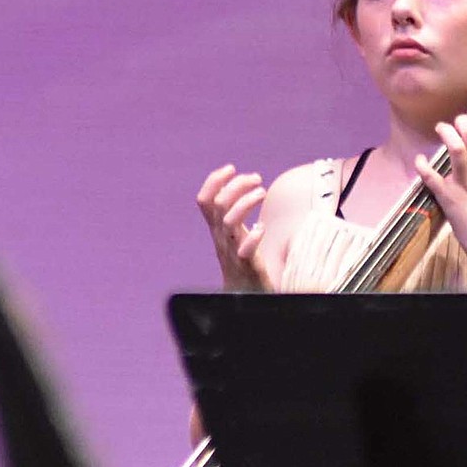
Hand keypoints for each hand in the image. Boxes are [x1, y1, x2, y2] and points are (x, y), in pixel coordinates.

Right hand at [196, 164, 271, 290]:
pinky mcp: (247, 267)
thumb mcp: (235, 235)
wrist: (244, 299)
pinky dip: (253, 236)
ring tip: (262, 192)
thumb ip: (234, 215)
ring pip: (229, 222)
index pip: (204, 202)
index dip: (214, 181)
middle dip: (236, 185)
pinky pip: (245, 250)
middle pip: (218, 205)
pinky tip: (262, 227)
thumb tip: (241, 188)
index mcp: (218, 231)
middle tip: (256, 179)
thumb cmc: (243, 263)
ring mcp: (233, 253)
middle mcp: (222, 239)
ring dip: (245, 203)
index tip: (231, 168)